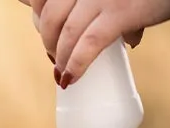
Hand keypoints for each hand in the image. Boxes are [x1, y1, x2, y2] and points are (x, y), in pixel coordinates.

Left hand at [15, 0, 169, 86]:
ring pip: (65, 32)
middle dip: (49, 41)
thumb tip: (129, 39)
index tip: (47, 37)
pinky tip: (70, 78)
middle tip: (56, 58)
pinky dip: (75, 64)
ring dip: (60, 57)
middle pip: (50, 15)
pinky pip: (88, 44)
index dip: (40, 19)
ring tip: (63, 73)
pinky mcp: (121, 11)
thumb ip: (119, 6)